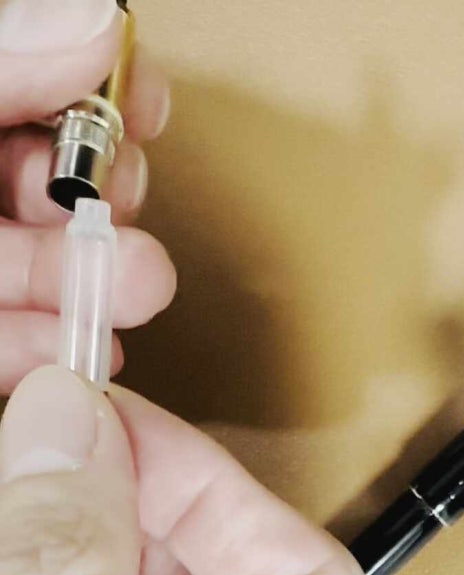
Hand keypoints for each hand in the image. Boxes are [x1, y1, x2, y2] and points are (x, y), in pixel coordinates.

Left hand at [0, 0, 175, 392]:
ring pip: (17, 270)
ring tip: (131, 289)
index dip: (90, 93)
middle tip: (128, 208)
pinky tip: (70, 348)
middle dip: (94, 202)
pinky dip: (32, 351)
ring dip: (81, 284)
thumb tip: (91, 19)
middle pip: (28, 184)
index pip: (23, 81)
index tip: (144, 102)